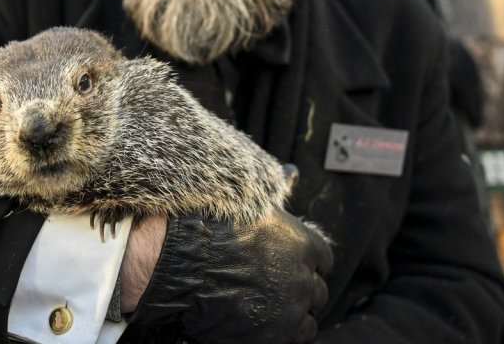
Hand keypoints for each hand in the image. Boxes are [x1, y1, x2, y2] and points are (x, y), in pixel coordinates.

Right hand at [127, 209, 332, 343]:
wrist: (179, 259)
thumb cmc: (209, 227)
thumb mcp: (250, 203)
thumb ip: (275, 200)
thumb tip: (290, 175)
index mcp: (302, 244)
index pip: (323, 259)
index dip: (311, 262)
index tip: (299, 265)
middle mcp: (301, 277)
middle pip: (317, 291)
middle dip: (302, 289)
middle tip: (282, 288)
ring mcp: (288, 309)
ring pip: (308, 319)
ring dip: (295, 314)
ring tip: (273, 309)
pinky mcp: (271, 335)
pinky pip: (293, 339)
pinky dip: (283, 333)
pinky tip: (265, 324)